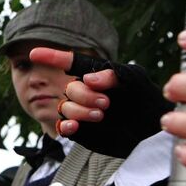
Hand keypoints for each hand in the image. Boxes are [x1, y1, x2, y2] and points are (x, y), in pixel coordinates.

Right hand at [29, 48, 171, 157]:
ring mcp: (80, 111)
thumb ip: (114, 75)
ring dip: (79, 110)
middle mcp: (85, 92)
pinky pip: (63, 126)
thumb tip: (88, 79)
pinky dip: (65, 126)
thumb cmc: (146, 99)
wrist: (151, 130)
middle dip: (84, 95)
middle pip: (70, 89)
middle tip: (106, 103)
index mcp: (95, 76)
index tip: (34, 54)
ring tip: (101, 115)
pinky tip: (75, 127)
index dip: (51, 57)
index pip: (69, 62)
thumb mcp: (135, 80)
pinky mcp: (80, 130)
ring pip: (65, 108)